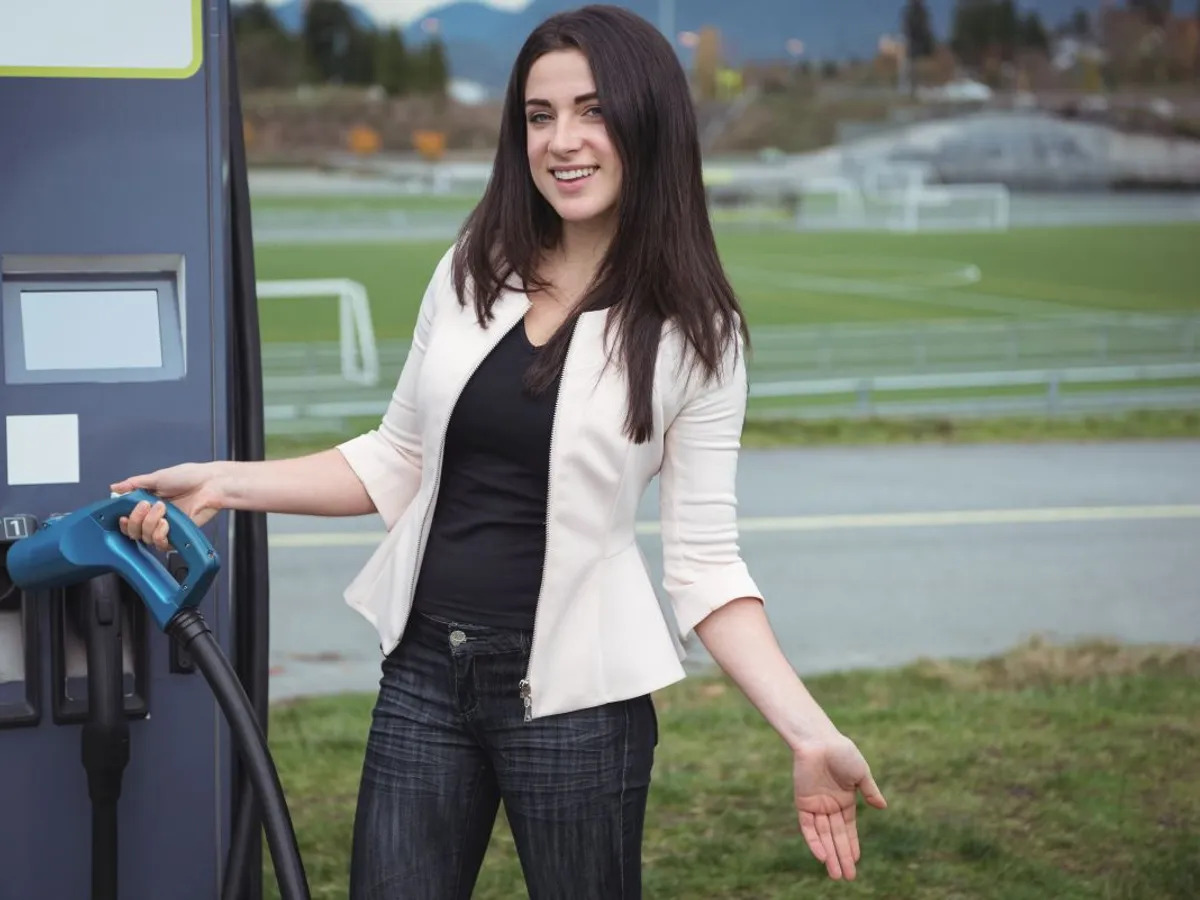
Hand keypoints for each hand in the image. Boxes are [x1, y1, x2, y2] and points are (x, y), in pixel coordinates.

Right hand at [110, 463, 222, 552]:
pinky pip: (163, 544)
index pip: (128, 519)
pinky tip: (166, 523)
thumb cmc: (189, 477)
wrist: (211, 483)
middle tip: (146, 505)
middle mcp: (155, 516)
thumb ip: (134, 484)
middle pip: (134, 531)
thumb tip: (114, 488)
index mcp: (148, 503)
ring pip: (146, 538)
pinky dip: (160, 535)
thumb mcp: (157, 477)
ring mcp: (167, 526)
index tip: (123, 515)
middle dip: (136, 520)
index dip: (123, 520)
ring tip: (162, 509)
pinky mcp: (178, 534)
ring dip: (150, 524)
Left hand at [792, 733, 886, 880]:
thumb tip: (883, 807)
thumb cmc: (842, 753)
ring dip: (829, 854)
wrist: (819, 741)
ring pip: (823, 836)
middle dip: (842, 856)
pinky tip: (822, 856)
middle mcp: (830, 806)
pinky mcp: (803, 802)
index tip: (856, 862)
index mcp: (846, 800)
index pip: (848, 829)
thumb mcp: (861, 773)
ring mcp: (816, 805)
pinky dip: (814, 841)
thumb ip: (869, 790)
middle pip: (836, 836)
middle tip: (847, 877)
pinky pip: (808, 826)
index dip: (852, 845)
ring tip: (836, 874)